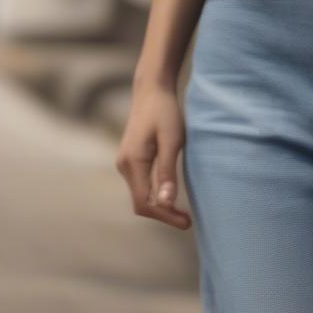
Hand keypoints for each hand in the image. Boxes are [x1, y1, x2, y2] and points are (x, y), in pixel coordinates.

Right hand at [115, 80, 190, 230]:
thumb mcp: (171, 141)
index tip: (187, 223)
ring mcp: (126, 162)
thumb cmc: (165, 112)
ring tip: (183, 212)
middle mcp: (125, 165)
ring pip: (141, 194)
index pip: (144, 203)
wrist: (152, 90)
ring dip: (160, 206)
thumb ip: (167, 171)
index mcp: (133, 163)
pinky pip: (142, 184)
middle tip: (188, 221)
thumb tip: (165, 202)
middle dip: (163, 214)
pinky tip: (172, 193)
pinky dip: (156, 194)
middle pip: (141, 202)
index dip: (164, 217)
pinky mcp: (132, 158)